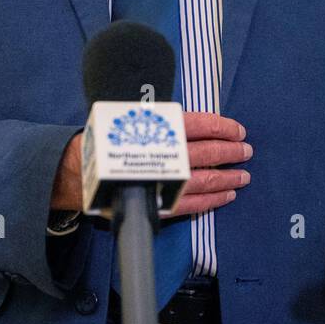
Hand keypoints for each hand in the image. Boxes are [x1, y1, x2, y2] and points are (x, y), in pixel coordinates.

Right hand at [49, 112, 251, 216]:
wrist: (77, 172)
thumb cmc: (106, 141)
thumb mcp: (133, 119)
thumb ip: (162, 121)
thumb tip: (193, 122)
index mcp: (159, 128)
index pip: (201, 124)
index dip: (223, 127)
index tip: (238, 130)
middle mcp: (165, 153)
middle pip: (209, 152)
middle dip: (231, 152)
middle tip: (246, 151)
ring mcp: (165, 181)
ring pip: (207, 179)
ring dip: (229, 177)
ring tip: (243, 175)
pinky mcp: (160, 204)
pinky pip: (194, 203)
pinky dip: (214, 200)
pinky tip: (226, 195)